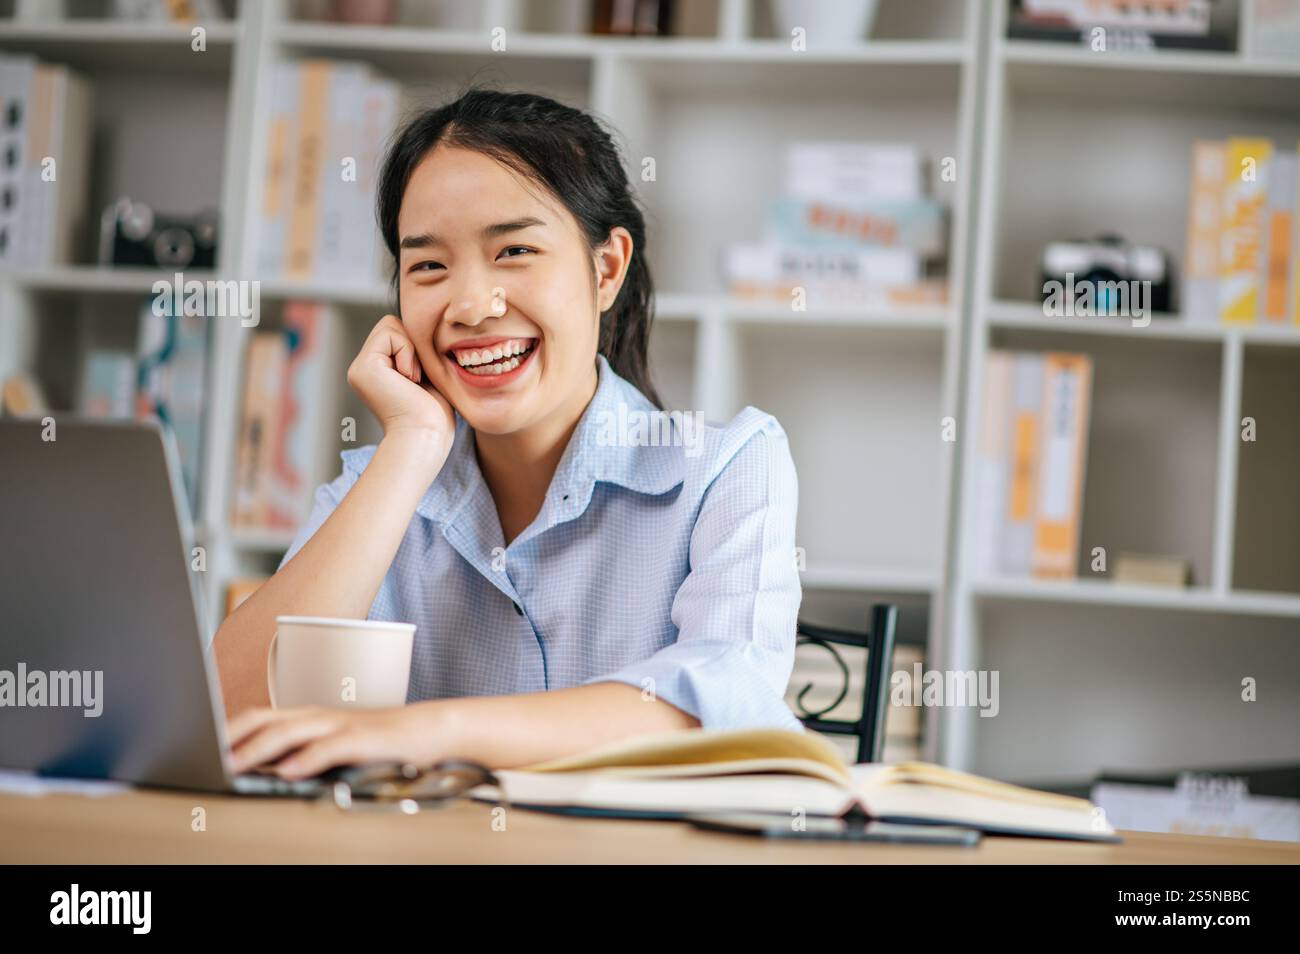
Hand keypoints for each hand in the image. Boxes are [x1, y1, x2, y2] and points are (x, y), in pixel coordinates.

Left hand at [227, 701, 459, 779]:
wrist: (428, 729)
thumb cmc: (377, 740)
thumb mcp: (332, 743)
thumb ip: (299, 750)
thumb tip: (262, 769)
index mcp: (306, 716)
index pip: (256, 717)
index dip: (224, 729)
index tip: (196, 745)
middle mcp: (317, 716)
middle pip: (264, 719)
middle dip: (231, 737)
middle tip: (204, 755)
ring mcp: (340, 724)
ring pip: (290, 730)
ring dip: (258, 747)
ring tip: (233, 763)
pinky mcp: (363, 738)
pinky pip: (330, 746)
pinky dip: (307, 758)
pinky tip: (290, 771)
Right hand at [347, 313, 454, 444]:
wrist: (426, 437)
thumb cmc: (433, 414)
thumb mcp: (426, 375)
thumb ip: (415, 352)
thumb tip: (417, 325)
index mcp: (376, 370)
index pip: (397, 331)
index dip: (416, 347)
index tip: (422, 379)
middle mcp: (363, 368)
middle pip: (392, 324)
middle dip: (413, 345)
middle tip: (418, 378)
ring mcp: (360, 367)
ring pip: (391, 324)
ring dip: (411, 351)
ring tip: (413, 380)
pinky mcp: (363, 367)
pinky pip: (390, 333)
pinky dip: (408, 353)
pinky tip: (409, 380)